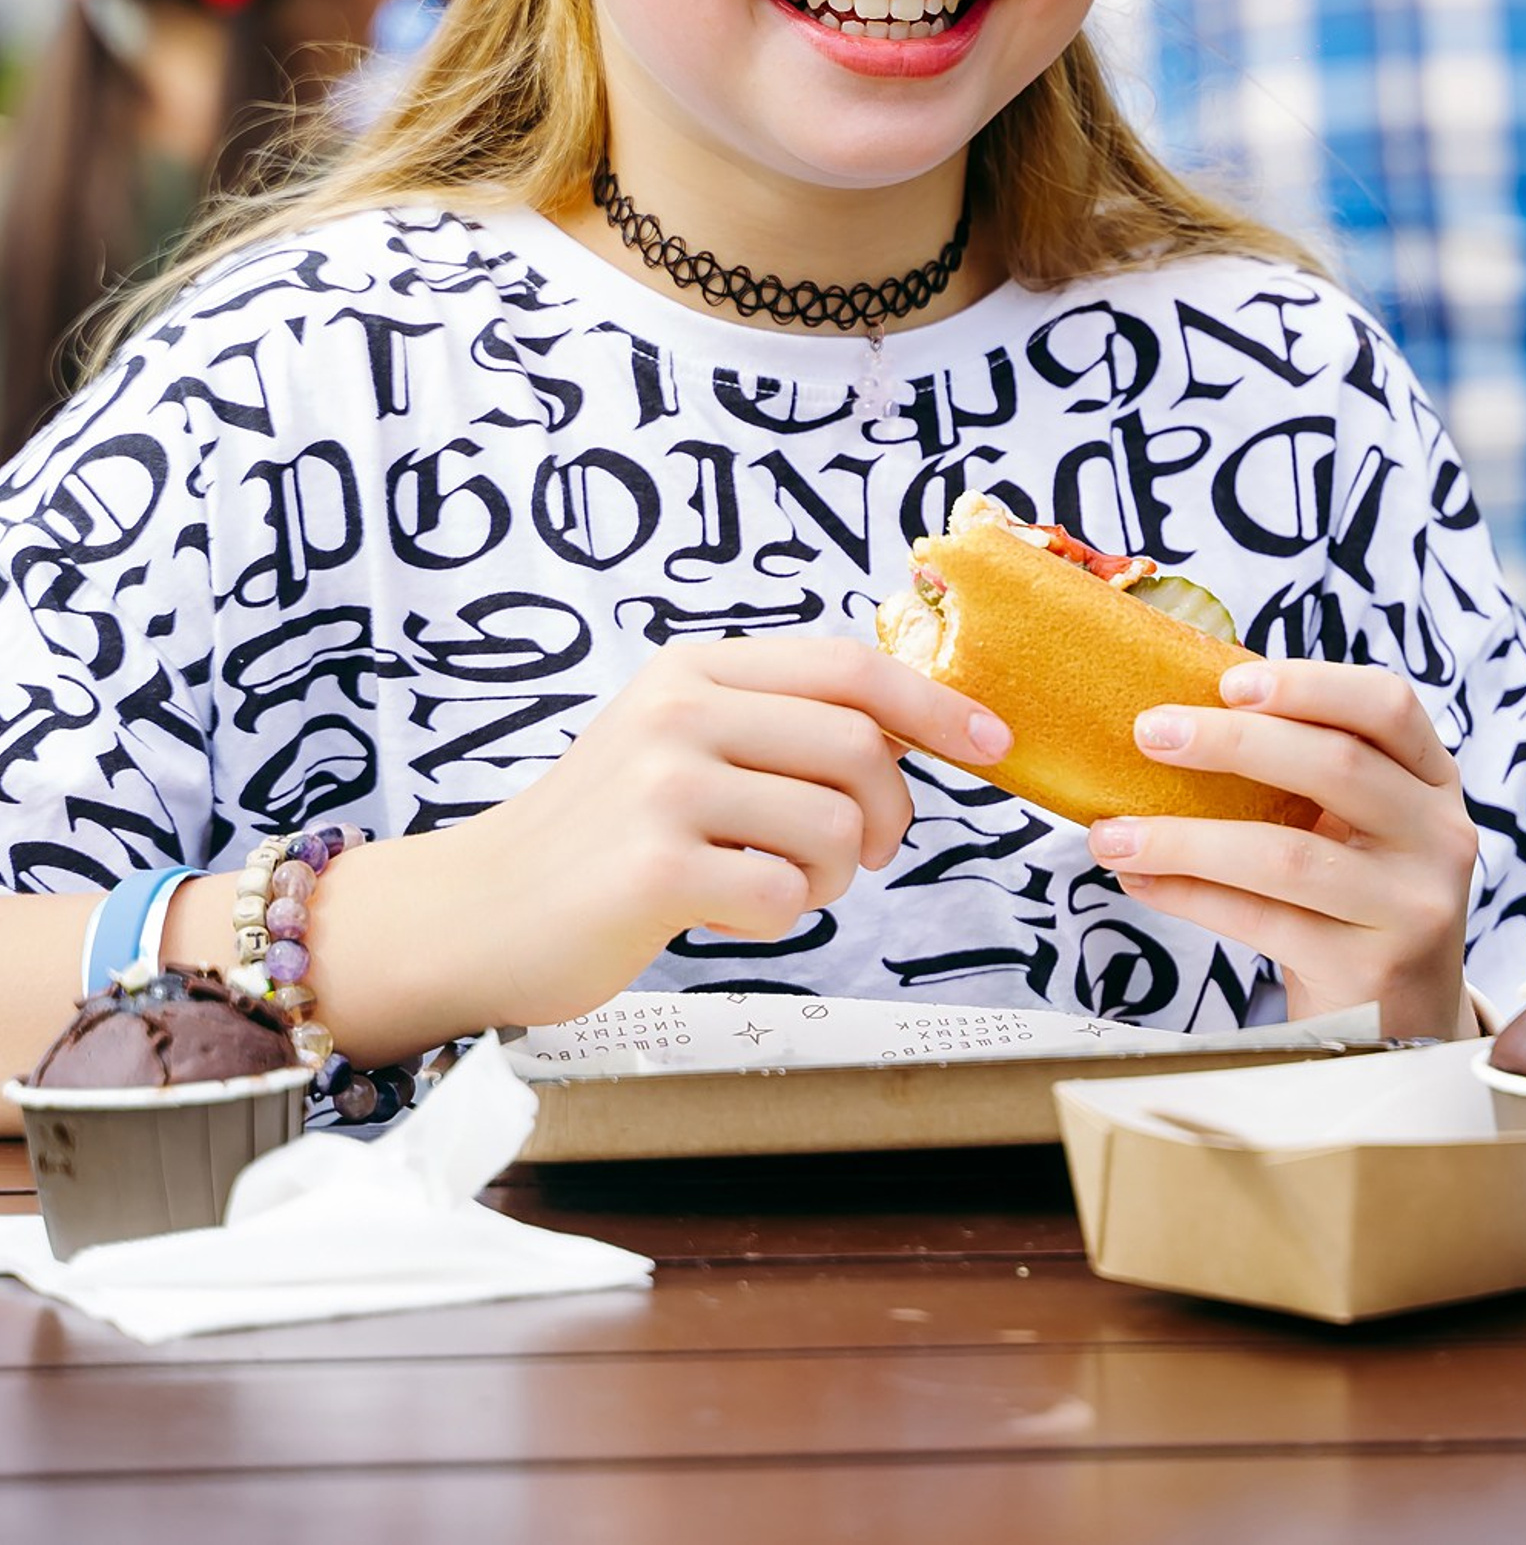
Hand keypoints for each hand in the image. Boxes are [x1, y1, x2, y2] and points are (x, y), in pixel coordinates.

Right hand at [447, 636, 1012, 1026]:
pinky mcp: (653, 869)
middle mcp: (680, 713)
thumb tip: (917, 726)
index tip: (993, 742)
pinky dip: (778, 917)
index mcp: (696, 671)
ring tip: (777, 883)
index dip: (936, 704)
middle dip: (888, 816)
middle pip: (862, 749)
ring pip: (836, 828)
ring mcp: (663, 788)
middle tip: (858, 854)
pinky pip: (785, 895)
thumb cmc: (602, 835)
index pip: (852, 666)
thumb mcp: (681, 741)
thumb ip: (779, 721)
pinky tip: (724, 910)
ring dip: (832, 876)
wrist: (475, 912)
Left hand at [1087, 660, 1480, 1039]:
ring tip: (1112, 833)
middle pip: (1336, 765)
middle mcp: (1438, 837)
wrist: (1404, 1023)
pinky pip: (1262, 921)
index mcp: (1432, 781)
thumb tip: (1185, 711)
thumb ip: (1307, 772)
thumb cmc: (1355, 903)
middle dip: (1232, 741)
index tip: (1229, 682)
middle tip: (1149, 733)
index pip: (1387, 705)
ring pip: (1288, 854)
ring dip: (1186, 838)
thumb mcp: (1360, 827)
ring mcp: (1411, 907)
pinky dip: (1190, 896)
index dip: (1309, 683)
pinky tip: (1140, 880)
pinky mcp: (1369, 970)